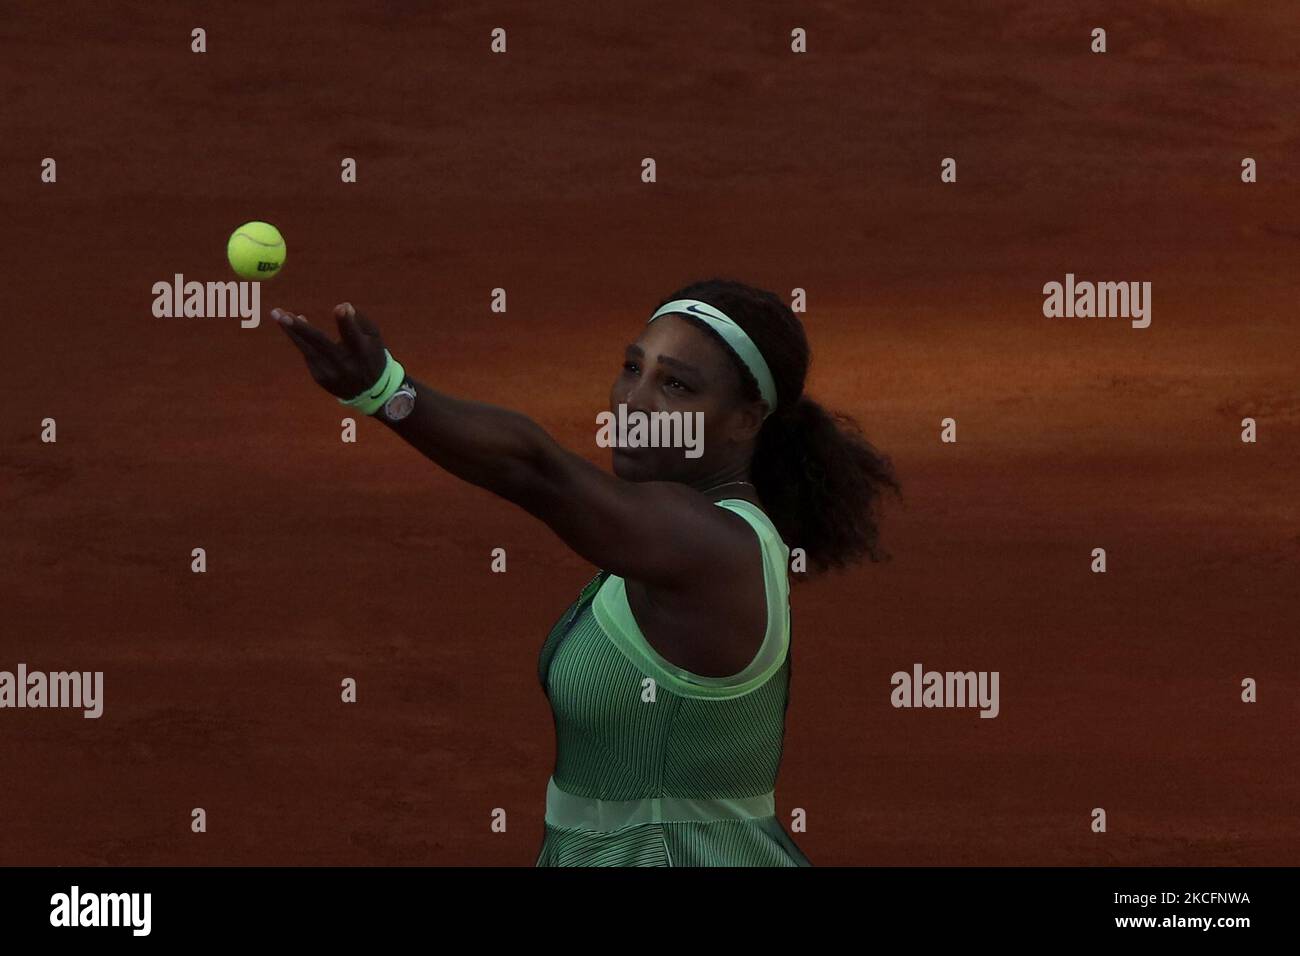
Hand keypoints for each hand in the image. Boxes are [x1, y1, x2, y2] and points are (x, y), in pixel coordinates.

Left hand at [272, 302, 388, 399]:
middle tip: (283, 314)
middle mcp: (345, 365)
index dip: (347, 322)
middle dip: (301, 328)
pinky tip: (292, 328)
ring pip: (307, 349)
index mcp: (363, 353)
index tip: (340, 307)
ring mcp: (330, 373)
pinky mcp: (320, 377)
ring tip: (277, 314)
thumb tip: (343, 306)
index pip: (354, 336)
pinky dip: (300, 340)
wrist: (369, 392)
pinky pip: (308, 355)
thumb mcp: (374, 338)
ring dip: (291, 331)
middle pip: (322, 343)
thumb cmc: (371, 355)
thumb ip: (360, 321)